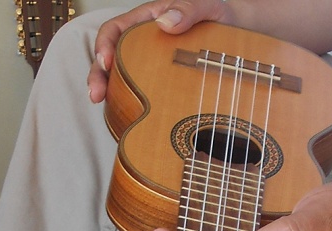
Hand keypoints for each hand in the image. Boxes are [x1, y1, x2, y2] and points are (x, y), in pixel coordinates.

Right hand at [88, 0, 232, 101]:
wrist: (237, 32)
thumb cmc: (219, 15)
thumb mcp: (207, 6)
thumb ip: (188, 9)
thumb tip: (166, 21)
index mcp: (147, 22)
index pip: (115, 30)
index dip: (105, 45)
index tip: (105, 61)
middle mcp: (142, 44)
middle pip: (109, 58)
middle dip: (98, 76)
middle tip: (95, 95)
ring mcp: (148, 65)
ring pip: (120, 78)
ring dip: (109, 93)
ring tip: (106, 108)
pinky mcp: (159, 84)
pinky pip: (140, 93)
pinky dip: (131, 105)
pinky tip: (129, 118)